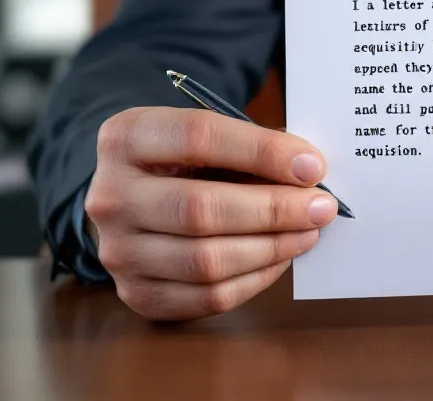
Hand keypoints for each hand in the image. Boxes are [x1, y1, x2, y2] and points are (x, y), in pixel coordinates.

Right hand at [83, 107, 336, 320]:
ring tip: (307, 232)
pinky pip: (207, 297)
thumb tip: (310, 173)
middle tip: (321, 207)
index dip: (262, 152)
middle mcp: (111, 195)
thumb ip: (251, 146)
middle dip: (273, 209)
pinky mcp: (137, 293)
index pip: (198, 137)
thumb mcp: (207, 135)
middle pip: (201, 208)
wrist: (135, 197)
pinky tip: (280, 258)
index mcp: (126, 137)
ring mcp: (118, 251)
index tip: (311, 166)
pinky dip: (256, 279)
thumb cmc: (185, 161)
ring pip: (206, 261)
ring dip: (271, 248)